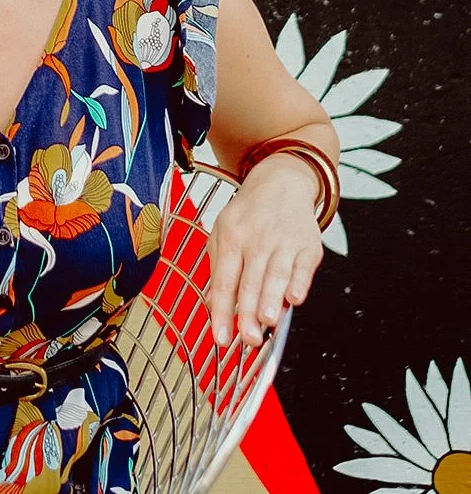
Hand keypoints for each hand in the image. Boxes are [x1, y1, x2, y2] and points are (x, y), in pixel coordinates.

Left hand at [205, 153, 323, 346]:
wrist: (280, 182)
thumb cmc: (248, 215)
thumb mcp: (223, 232)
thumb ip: (218, 269)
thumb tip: (213, 304)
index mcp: (230, 238)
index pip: (223, 280)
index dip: (221, 311)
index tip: (221, 338)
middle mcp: (255, 240)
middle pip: (250, 281)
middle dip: (248, 313)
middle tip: (247, 339)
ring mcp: (282, 241)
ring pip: (275, 274)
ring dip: (271, 299)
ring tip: (267, 322)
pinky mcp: (307, 244)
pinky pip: (302, 267)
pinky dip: (299, 282)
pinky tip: (295, 299)